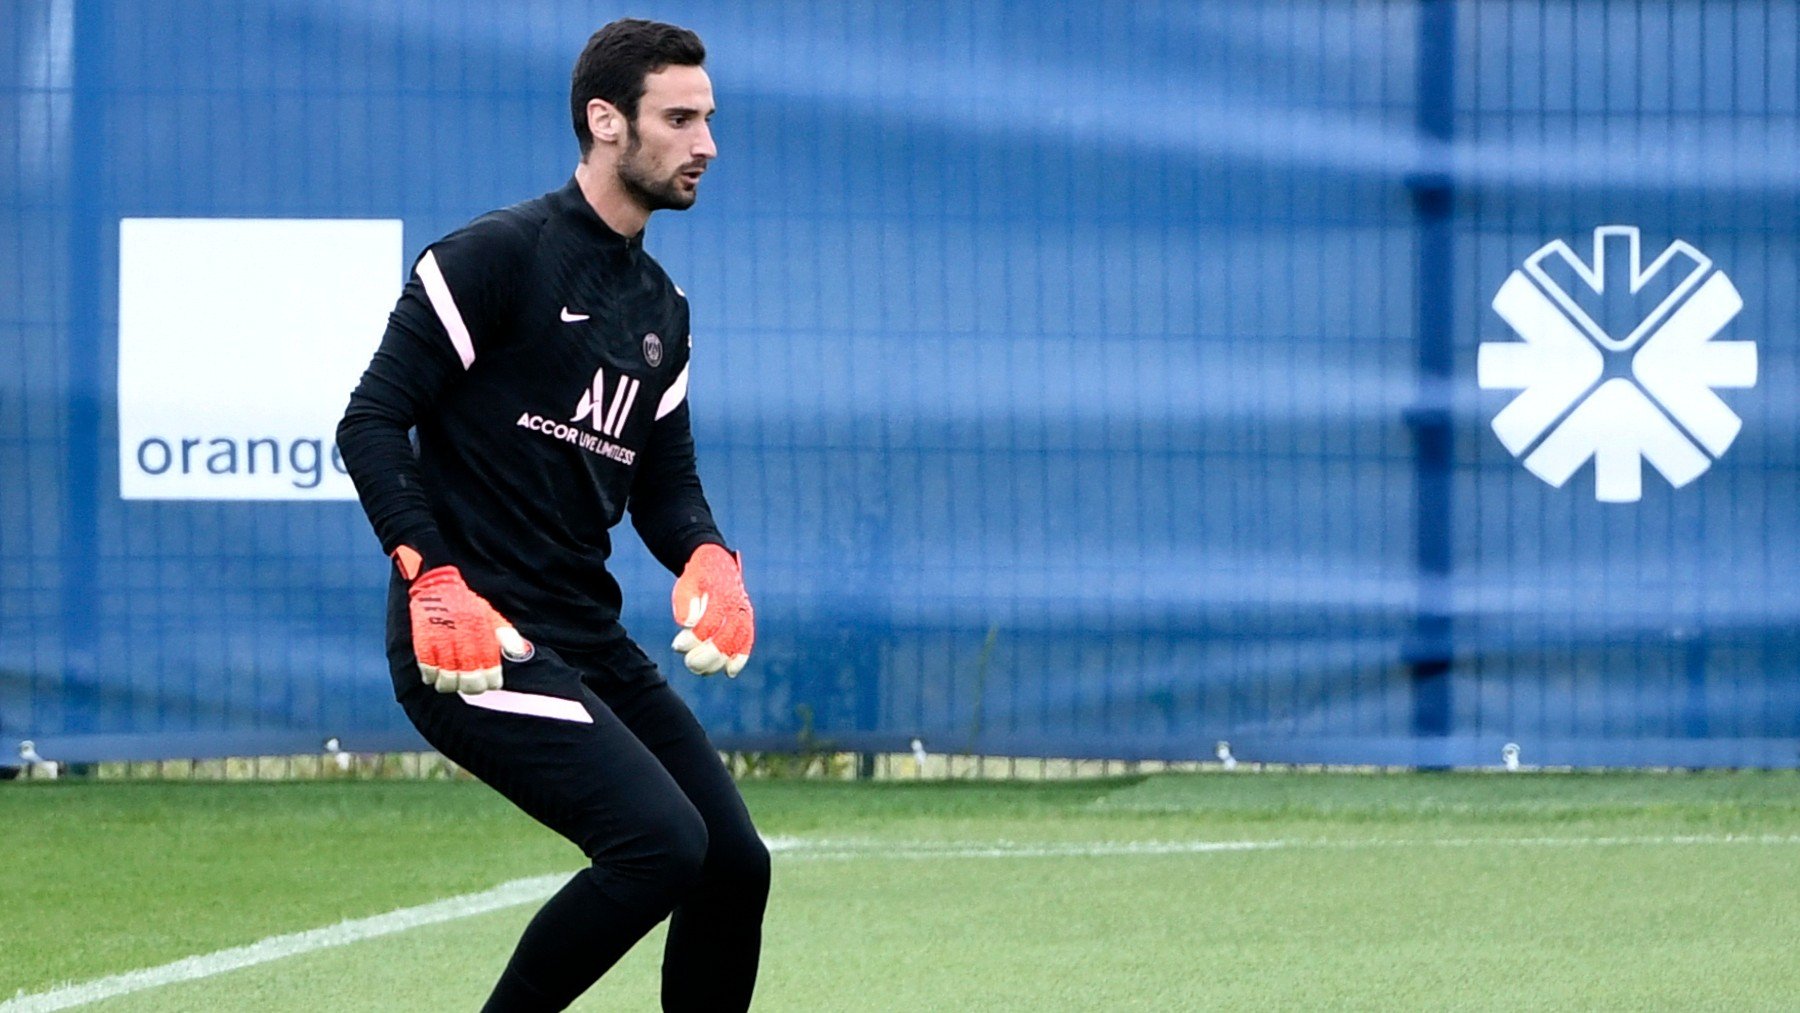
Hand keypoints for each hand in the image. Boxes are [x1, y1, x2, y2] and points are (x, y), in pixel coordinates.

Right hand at [408, 565, 527, 693]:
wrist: (438, 585)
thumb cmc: (466, 604)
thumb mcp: (490, 614)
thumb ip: (506, 634)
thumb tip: (518, 651)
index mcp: (482, 633)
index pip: (490, 671)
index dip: (490, 682)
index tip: (489, 683)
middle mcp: (464, 639)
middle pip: (469, 681)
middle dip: (471, 688)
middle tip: (469, 685)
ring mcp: (443, 642)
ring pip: (447, 680)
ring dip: (449, 685)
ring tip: (450, 682)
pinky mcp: (424, 641)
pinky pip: (427, 670)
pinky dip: (430, 677)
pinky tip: (434, 675)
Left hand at [670, 544, 753, 676]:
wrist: (717, 562)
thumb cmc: (697, 576)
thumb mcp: (686, 584)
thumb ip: (685, 603)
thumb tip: (687, 624)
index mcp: (721, 594)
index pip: (710, 621)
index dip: (695, 638)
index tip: (678, 646)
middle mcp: (736, 606)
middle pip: (726, 637)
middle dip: (707, 655)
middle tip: (689, 663)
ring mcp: (744, 614)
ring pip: (737, 644)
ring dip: (719, 661)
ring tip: (700, 669)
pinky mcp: (746, 622)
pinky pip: (747, 642)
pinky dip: (740, 658)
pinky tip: (730, 672)